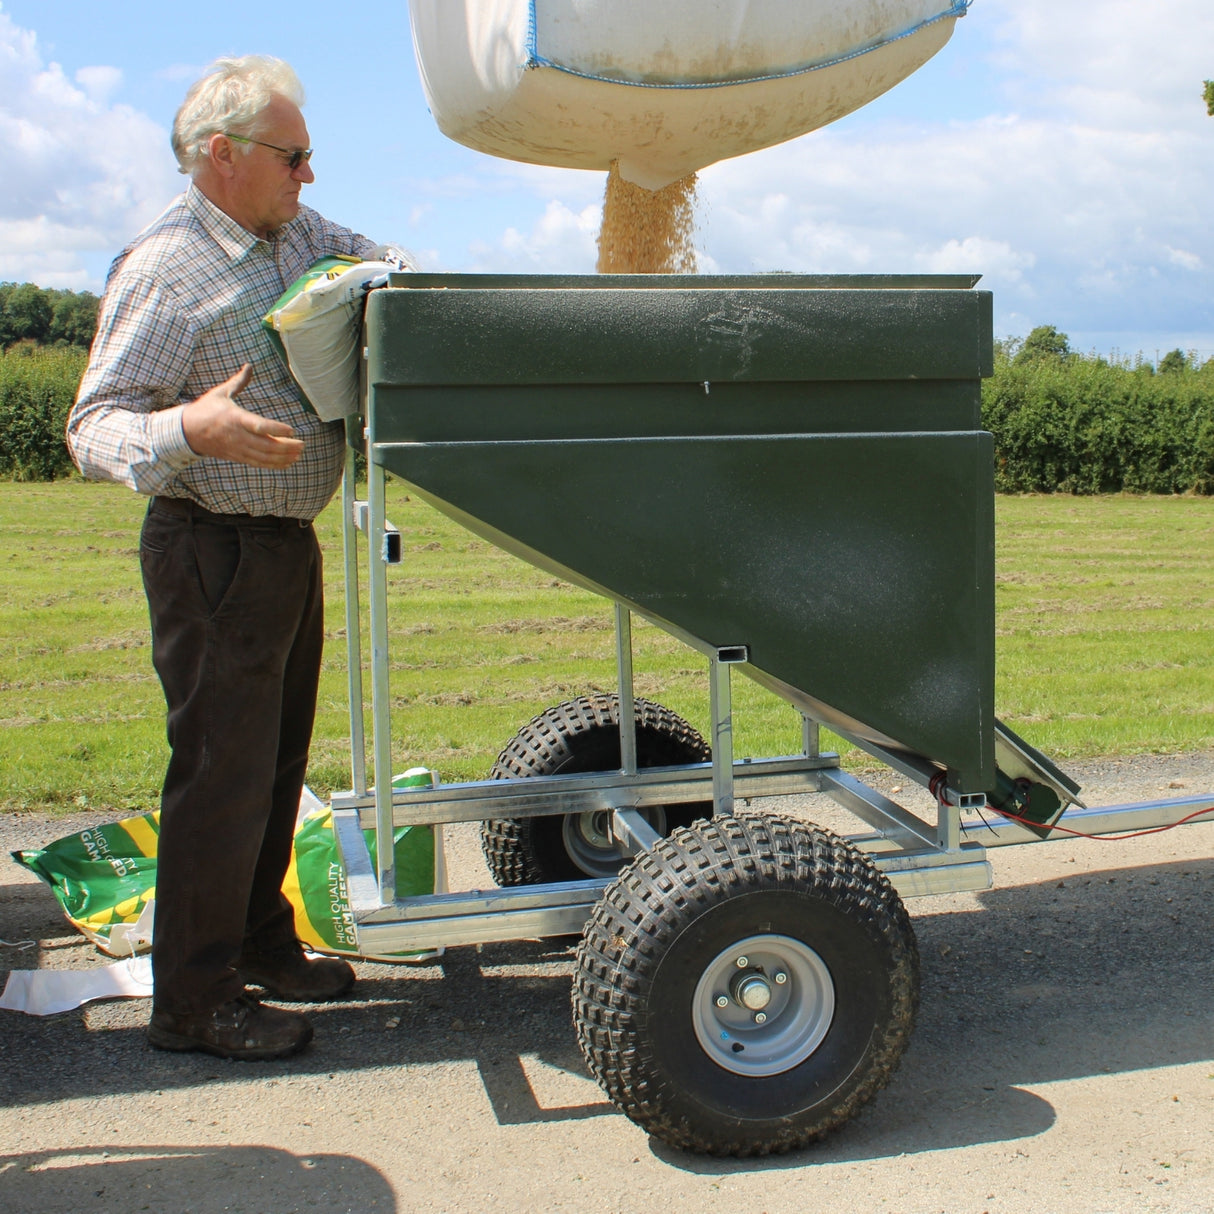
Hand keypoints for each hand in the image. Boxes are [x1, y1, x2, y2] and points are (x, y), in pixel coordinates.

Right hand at [180, 365, 304, 467]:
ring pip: (265, 457)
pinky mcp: (238, 457)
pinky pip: (259, 463)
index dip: (277, 429)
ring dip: (284, 457)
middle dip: (287, 447)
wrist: (187, 432)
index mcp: (235, 418)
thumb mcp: (221, 393)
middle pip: (266, 445)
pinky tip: (288, 462)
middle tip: (303, 444)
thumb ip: (238, 381)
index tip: (292, 430)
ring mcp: (238, 449)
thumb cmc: (206, 409)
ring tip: (299, 453)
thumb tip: (249, 365)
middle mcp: (238, 436)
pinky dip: (275, 464)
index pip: (259, 426)